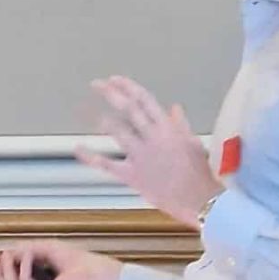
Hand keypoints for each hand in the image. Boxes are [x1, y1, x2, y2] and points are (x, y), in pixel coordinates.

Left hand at [75, 75, 216, 224]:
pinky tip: (78, 149)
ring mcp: (141, 155)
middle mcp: (153, 137)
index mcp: (168, 128)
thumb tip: (175, 108)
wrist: (199, 200)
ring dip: (105, 121)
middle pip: (129, 109)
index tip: (115, 79)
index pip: (145, 100)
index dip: (128, 87)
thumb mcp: (193, 143)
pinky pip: (107, 164)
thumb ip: (180, 125)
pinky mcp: (133, 175)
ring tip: (95, 116)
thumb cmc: (199, 174)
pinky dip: (91, 157)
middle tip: (97, 84)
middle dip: (111, 94)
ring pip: (118, 131)